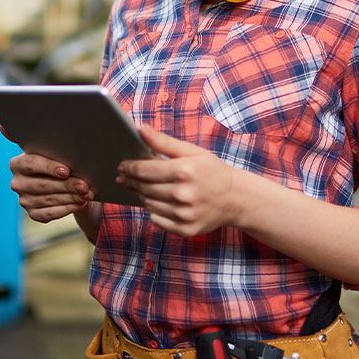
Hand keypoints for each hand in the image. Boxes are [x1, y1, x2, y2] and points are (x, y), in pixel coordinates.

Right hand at [9, 150, 95, 223]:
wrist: (58, 180)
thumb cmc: (57, 162)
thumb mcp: (54, 155)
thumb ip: (57, 154)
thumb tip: (74, 156)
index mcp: (17, 164)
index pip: (31, 163)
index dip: (49, 167)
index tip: (67, 171)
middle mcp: (17, 183)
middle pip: (42, 184)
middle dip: (66, 185)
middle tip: (84, 185)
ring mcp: (24, 200)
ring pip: (49, 200)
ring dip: (71, 197)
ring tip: (87, 194)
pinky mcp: (33, 213)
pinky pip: (50, 214)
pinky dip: (68, 208)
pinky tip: (81, 203)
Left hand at [116, 125, 242, 235]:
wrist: (236, 198)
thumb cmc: (211, 171)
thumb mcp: (191, 151)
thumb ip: (163, 141)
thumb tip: (139, 128)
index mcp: (184, 171)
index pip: (143, 170)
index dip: (129, 167)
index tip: (122, 165)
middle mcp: (183, 194)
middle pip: (143, 188)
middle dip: (131, 181)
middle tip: (124, 176)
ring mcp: (184, 215)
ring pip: (148, 205)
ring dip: (141, 195)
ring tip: (141, 187)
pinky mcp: (186, 230)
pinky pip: (157, 221)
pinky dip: (153, 212)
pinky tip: (157, 203)